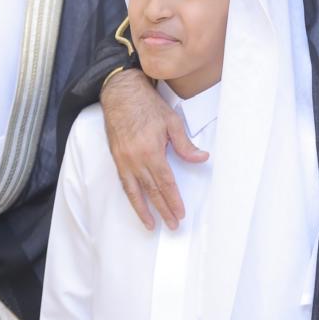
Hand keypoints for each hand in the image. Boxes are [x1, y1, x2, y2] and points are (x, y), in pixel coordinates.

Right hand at [102, 69, 207, 230]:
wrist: (120, 94)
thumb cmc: (147, 105)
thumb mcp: (172, 121)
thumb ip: (185, 144)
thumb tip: (202, 158)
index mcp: (151, 151)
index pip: (165, 182)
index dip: (173, 200)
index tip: (180, 213)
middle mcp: (135, 159)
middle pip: (152, 191)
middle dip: (163, 210)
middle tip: (172, 225)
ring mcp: (123, 160)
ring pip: (134, 192)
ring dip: (143, 210)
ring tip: (152, 225)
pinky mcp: (116, 159)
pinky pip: (124, 183)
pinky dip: (131, 197)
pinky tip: (137, 205)